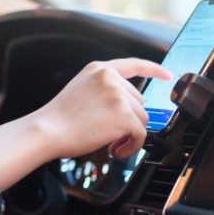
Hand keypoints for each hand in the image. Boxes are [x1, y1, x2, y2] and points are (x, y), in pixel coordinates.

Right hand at [30, 58, 172, 160]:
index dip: (154, 70)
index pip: (134, 65)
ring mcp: (118, 96)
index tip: (166, 76)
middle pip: (139, 101)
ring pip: (141, 119)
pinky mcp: (124, 116)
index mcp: (99, 69)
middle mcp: (110, 78)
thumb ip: (103, 89)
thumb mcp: (80, 89)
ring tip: (108, 141)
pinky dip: (131, 146)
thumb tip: (128, 106)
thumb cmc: (58, 118)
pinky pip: (141, 135)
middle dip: (127, 118)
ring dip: (128, 134)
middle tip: (107, 130)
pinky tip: (115, 149)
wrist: (47, 130)